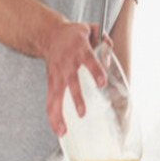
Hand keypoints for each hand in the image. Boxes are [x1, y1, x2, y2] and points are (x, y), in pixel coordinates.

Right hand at [44, 22, 108, 136]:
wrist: (50, 35)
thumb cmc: (74, 35)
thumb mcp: (89, 29)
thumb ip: (102, 38)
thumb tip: (109, 46)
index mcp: (79, 50)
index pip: (88, 60)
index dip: (95, 71)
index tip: (102, 83)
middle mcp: (67, 64)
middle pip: (71, 82)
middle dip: (76, 98)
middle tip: (82, 112)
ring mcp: (57, 74)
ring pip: (56, 96)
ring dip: (59, 114)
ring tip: (64, 131)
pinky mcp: (51, 82)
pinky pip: (51, 101)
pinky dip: (53, 116)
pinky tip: (59, 130)